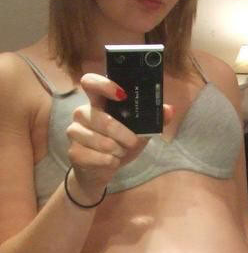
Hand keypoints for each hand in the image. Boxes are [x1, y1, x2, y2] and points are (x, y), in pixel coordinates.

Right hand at [65, 73, 170, 201]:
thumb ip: (153, 119)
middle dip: (124, 135)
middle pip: (103, 120)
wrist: (101, 169)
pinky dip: (111, 162)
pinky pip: (98, 157)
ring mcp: (74, 132)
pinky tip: (110, 161)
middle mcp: (82, 113)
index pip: (91, 82)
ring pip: (102, 142)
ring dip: (118, 150)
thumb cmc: (120, 144)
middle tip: (132, 142)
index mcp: (97, 102)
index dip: (104, 85)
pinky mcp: (74, 152)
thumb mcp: (140, 131)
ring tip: (119, 152)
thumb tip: (169, 110)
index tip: (122, 95)